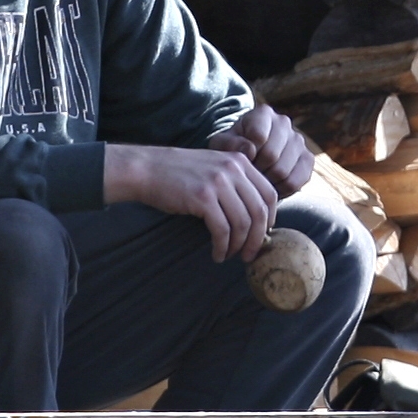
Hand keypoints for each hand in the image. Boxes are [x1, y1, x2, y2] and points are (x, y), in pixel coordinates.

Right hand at [105, 142, 279, 257]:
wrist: (146, 169)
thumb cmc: (178, 174)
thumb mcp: (213, 166)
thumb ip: (235, 182)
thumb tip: (256, 215)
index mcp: (239, 161)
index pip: (269, 194)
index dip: (270, 218)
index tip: (263, 234)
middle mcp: (232, 169)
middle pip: (260, 211)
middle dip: (258, 238)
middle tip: (250, 254)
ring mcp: (218, 183)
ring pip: (243, 223)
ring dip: (239, 246)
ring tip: (230, 255)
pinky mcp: (202, 198)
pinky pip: (222, 229)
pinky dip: (222, 246)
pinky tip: (217, 254)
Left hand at [216, 105, 318, 196]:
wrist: (248, 157)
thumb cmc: (232, 149)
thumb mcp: (222, 145)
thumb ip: (229, 144)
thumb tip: (250, 149)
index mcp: (263, 114)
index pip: (258, 137)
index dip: (246, 156)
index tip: (239, 162)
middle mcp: (284, 123)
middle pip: (272, 156)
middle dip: (256, 171)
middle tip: (247, 176)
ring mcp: (298, 140)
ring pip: (284, 171)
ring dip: (267, 182)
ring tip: (257, 181)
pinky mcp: (308, 159)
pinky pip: (296, 182)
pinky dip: (281, 190)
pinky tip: (270, 186)